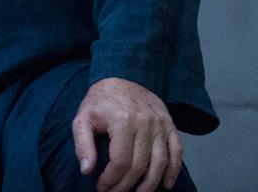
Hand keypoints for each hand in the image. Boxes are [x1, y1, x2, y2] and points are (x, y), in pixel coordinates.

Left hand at [72, 77, 182, 191]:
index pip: (120, 161)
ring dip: (150, 184)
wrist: (121, 78)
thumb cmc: (100, 102)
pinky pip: (177, 152)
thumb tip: (87, 170)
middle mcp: (145, 123)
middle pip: (140, 165)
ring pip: (160, 162)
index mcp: (122, 121)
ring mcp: (160, 124)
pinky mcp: (170, 125)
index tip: (102, 188)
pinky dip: (174, 170)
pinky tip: (166, 184)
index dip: (112, 179)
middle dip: (127, 185)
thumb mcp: (82, 118)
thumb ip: (82, 144)